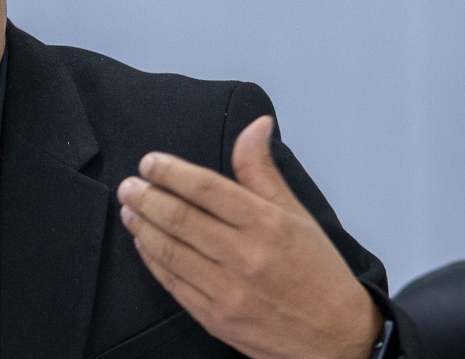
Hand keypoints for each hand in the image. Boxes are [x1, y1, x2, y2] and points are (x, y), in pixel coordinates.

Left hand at [116, 116, 382, 358]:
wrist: (336, 338)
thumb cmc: (318, 273)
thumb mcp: (297, 215)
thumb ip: (263, 171)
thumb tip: (255, 126)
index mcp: (267, 225)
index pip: (206, 188)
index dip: (171, 172)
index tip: (150, 162)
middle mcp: (245, 257)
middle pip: (180, 219)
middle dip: (146, 198)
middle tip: (129, 185)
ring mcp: (227, 291)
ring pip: (170, 251)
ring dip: (143, 227)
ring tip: (129, 209)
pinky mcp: (215, 317)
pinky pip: (173, 284)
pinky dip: (153, 261)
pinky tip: (144, 244)